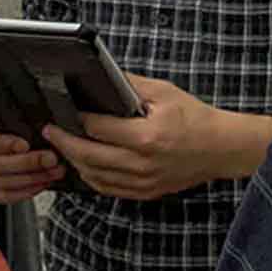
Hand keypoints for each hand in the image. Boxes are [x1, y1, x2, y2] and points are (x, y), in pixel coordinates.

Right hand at [0, 120, 65, 204]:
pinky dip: (25, 191)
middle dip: (26, 163)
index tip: (25, 145)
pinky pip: (4, 196)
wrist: (18, 142)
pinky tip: (40, 183)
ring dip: (31, 178)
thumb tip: (41, 128)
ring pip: (0, 182)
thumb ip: (20, 121)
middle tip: (49, 158)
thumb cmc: (15, 127)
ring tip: (52, 171)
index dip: (2, 144)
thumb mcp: (15, 117)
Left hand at [42, 75, 260, 199]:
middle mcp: (143, 163)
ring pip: (95, 176)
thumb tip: (103, 77)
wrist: (221, 148)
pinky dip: (91, 178)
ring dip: (74, 162)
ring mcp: (143, 182)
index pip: (98, 129)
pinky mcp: (146, 192)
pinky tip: (84, 165)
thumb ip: (130, 86)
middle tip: (50, 132)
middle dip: (64, 143)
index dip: (77, 120)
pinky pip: (109, 189)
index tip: (62, 113)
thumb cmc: (195, 118)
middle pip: (89, 156)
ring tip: (63, 147)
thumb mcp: (164, 92)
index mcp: (147, 136)